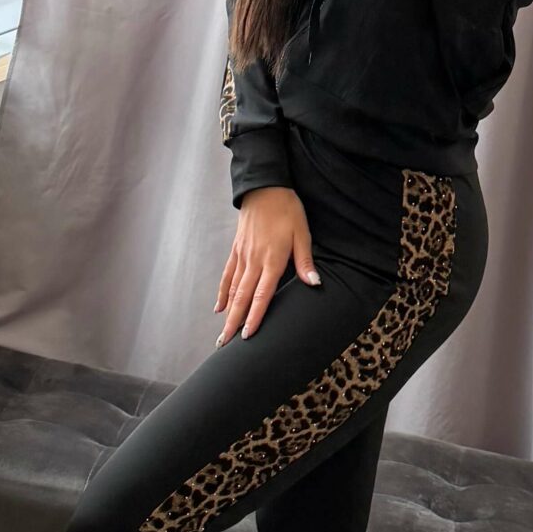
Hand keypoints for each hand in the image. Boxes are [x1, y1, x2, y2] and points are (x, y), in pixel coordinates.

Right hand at [216, 186, 317, 341]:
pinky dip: (222, 292)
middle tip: (225, 345)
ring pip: (232, 290)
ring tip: (221, 334)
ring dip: (227, 313)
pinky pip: (227, 275)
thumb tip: (314, 283)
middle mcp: (253, 261)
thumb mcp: (302, 232)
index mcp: (272, 259)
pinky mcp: (236, 250)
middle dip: (234, 323)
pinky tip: (219, 307)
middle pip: (242, 298)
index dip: (255, 317)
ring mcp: (242, 256)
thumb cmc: (287, 209)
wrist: (264, 186)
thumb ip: (305, 260)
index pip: (262, 295)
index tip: (248, 337)